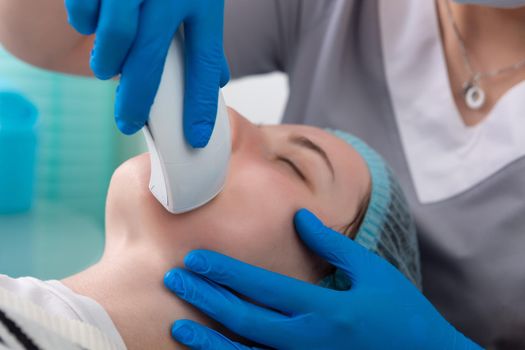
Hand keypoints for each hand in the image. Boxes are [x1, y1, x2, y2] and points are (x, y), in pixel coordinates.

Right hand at [64, 0, 229, 145]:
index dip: (201, 105)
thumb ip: (204, 36)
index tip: (197, 137)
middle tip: (129, 123)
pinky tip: (95, 19)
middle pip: (150, 58)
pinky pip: (85, 13)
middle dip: (139, 99)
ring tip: (111, 66)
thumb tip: (219, 78)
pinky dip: (87, 24)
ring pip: (113, 36)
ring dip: (109, 60)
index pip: (204, 63)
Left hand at [164, 209, 481, 349]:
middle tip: (174, 280)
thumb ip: (331, 245)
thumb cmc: (402, 315)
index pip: (261, 288)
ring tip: (178, 323)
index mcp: (324, 309)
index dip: (224, 273)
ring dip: (207, 340)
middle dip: (205, 299)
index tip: (195, 259)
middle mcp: (308, 341)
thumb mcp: (371, 273)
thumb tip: (299, 216)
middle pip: (244, 319)